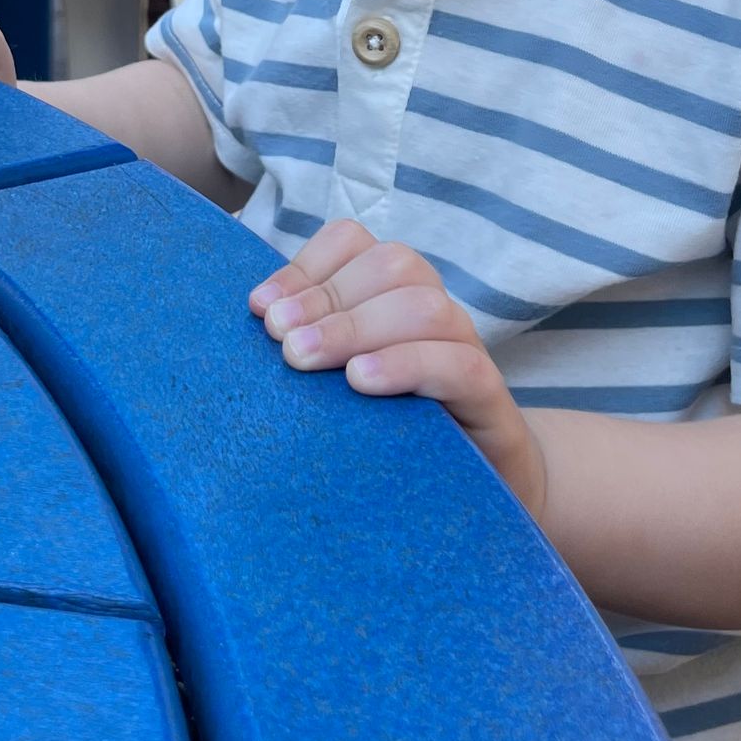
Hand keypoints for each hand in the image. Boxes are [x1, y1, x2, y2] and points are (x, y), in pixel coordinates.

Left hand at [251, 221, 544, 511]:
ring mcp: (467, 353)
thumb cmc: (390, 434)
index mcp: (393, 297)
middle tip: (279, 339)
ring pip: (426, 308)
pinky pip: (459, 365)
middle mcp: (434, 314)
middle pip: (392, 265)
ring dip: (355, 327)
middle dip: (325, 297)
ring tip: (303, 360)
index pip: (355, 243)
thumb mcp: (339, 387)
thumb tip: (250, 323)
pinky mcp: (490, 400)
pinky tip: (359, 381)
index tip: (260, 308)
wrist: (476, 496)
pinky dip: (405, 366)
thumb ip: (306, 350)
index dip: (305, 265)